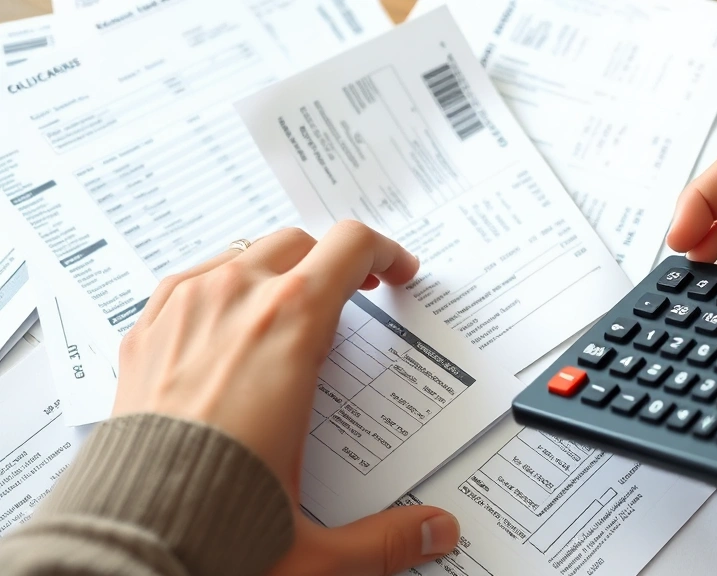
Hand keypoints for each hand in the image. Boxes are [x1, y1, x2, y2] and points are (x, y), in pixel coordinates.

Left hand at [114, 222, 459, 573]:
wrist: (121, 548)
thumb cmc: (210, 532)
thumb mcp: (315, 548)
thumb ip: (385, 538)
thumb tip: (437, 530)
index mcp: (289, 328)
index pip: (350, 248)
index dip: (384, 253)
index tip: (396, 272)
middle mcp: (234, 301)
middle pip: (300, 243)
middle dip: (334, 262)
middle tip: (355, 293)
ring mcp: (183, 309)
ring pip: (245, 253)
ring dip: (279, 270)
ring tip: (293, 310)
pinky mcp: (146, 330)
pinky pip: (194, 278)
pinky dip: (224, 286)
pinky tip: (231, 323)